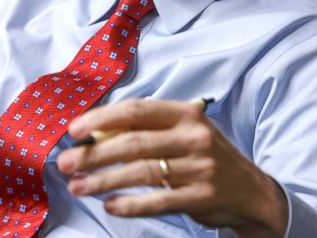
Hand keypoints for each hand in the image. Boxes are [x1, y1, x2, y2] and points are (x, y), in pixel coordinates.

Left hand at [57, 98, 287, 237]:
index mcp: (185, 113)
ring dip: (104, 181)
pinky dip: (131, 204)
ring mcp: (200, 167)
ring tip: (78, 187)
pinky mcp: (202, 196)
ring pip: (141, 172)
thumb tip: (94, 135)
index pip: (137, 110)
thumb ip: (145, 130)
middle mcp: (194, 136)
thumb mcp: (182, 133)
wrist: (250, 191)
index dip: (102, 118)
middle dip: (94, 154)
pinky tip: (110, 206)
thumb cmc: (203, 157)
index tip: (74, 131)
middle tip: (66, 163)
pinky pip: (159, 201)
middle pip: (134, 142)